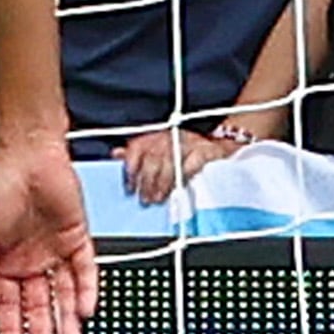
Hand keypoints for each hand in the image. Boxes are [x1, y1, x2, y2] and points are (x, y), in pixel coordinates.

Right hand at [0, 144, 97, 333]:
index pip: (8, 305)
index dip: (10, 329)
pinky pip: (85, 271)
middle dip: (39, 330)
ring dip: (64, 317)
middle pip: (37, 304)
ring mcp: (55, 252)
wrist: (26, 158)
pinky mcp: (78, 239)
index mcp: (3, 263)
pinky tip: (84, 310)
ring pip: (63, 293)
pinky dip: (86, 291)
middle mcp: (30, 262)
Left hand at [119, 125, 233, 206]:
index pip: (136, 151)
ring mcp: (187, 142)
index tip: (129, 188)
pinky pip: (191, 166)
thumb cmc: (182, 143)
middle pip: (152, 161)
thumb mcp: (156, 143)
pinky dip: (183, 178)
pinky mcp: (206, 150)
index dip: (131, 172)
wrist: (217, 134)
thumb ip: (136, 151)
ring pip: (170, 166)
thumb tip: (116, 154)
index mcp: (153, 134)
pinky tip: (178, 189)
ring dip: (162, 186)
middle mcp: (168, 136)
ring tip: (157, 200)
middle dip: (147, 184)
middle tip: (144, 200)